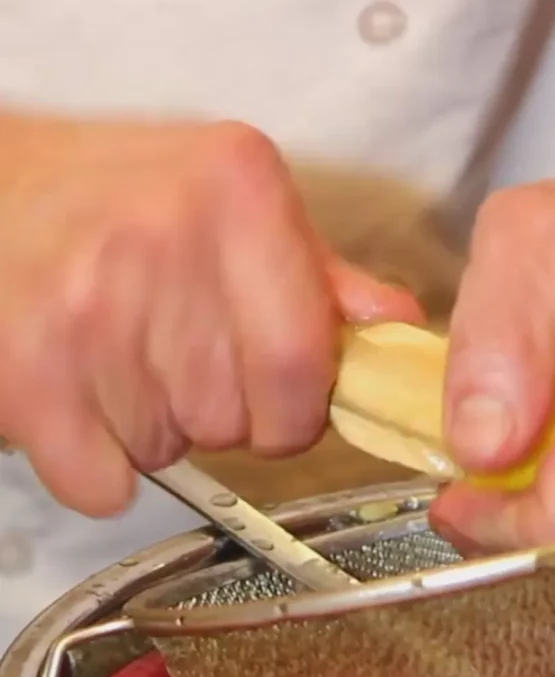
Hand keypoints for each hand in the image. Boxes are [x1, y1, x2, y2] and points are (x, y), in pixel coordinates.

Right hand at [0, 114, 421, 515]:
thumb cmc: (115, 196)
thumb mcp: (231, 203)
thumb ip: (321, 275)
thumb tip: (397, 329)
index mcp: (239, 191)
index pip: (303, 362)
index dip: (300, 409)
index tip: (284, 403)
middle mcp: (163, 238)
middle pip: (240, 418)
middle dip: (227, 419)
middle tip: (184, 365)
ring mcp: (87, 305)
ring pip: (172, 451)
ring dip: (160, 431)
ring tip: (124, 358)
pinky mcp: (25, 370)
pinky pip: (103, 485)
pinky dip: (100, 467)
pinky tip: (84, 396)